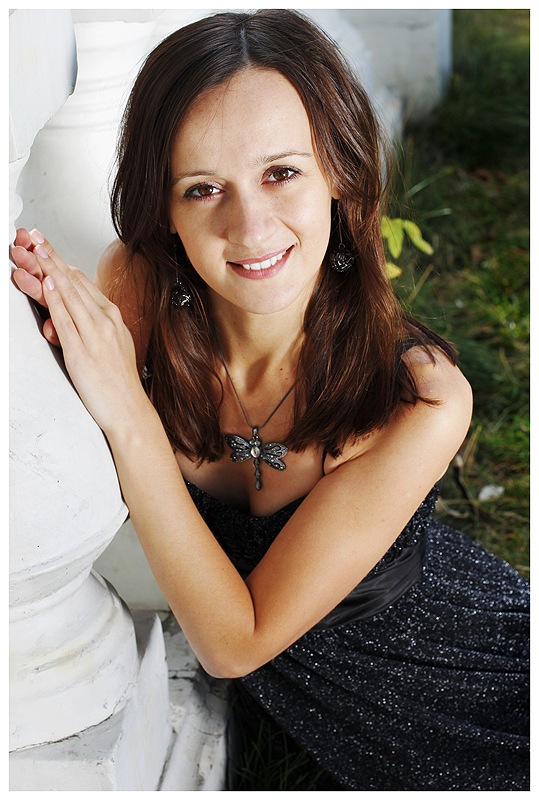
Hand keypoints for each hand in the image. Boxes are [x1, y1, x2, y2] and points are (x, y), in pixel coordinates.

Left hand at [14, 234, 151, 436]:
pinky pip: (67, 319)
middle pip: (74, 282)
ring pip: (69, 295)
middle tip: (36, 237)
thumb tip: (65, 312)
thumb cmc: (117, 381)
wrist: (128, 409)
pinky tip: (47, 283)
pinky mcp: (83, 350)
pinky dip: (56, 299)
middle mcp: (105, 320)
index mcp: (111, 317)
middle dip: (52, 258)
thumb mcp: (106, 346)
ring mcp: (95, 334)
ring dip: (50, 270)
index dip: (61, 262)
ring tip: (36, 250)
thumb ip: (86, 327)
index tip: (47, 246)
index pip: (82, 283)